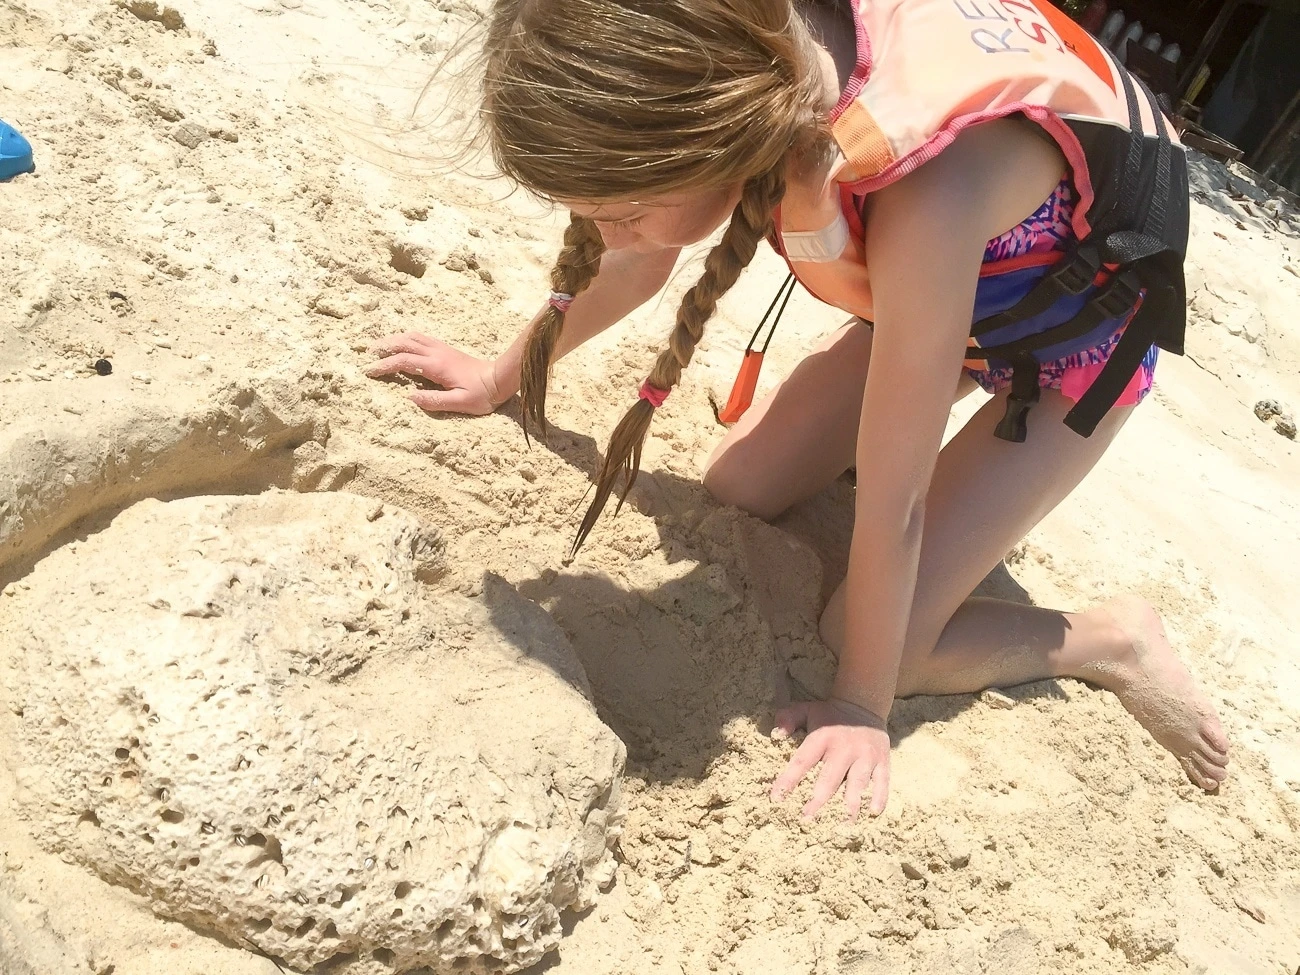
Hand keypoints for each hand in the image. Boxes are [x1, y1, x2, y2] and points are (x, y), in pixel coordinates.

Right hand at [366, 332, 505, 414]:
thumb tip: (410, 397)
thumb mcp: (460, 403)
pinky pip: (421, 338)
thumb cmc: (481, 395)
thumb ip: (435, 401)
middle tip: (367, 352)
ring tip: (379, 346)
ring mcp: (441, 348)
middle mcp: (437, 353)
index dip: (384, 365)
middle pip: (404, 343)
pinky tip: (401, 343)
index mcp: (437, 366)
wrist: (499, 379)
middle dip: (384, 347)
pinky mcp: (446, 349)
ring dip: (394, 339)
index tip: (370, 371)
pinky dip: (406, 338)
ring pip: (412, 337)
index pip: (404, 361)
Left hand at [770, 697, 890, 819]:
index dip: (789, 780)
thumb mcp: (806, 710)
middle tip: (807, 821)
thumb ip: (788, 718)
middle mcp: (844, 748)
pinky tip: (872, 813)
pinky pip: (882, 782)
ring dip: (849, 806)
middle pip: (830, 779)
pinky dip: (879, 797)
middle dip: (818, 801)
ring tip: (841, 826)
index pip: (802, 761)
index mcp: (822, 737)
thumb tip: (776, 734)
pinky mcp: (882, 761)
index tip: (776, 799)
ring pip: (857, 784)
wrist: (864, 704)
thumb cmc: (829, 715)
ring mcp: (865, 755)